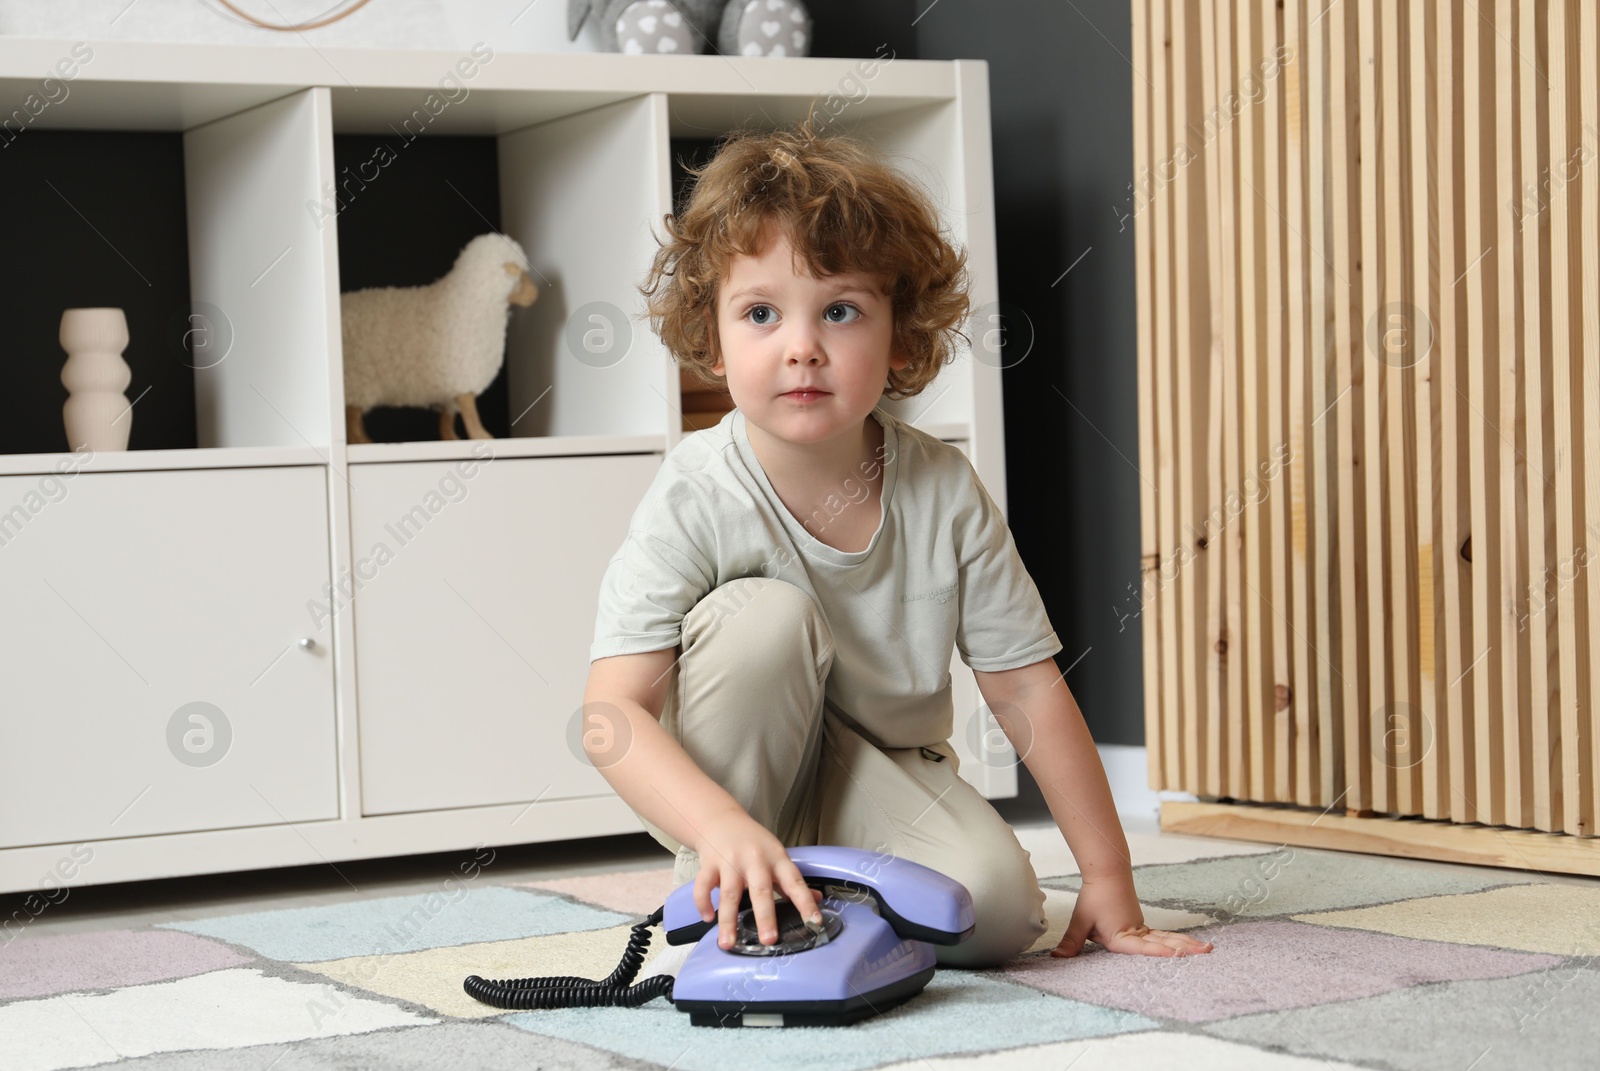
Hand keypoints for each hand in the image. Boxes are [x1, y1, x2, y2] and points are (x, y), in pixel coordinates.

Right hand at [690, 811, 822, 951]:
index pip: (795, 882)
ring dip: (728, 920)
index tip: (814, 922)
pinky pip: (703, 886)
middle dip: (765, 917)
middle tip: (769, 940)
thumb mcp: (777, 856)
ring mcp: (730, 862)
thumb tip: (818, 899)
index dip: (806, 902)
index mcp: (776, 859)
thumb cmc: (753, 842)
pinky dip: (703, 903)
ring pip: (729, 894)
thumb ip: (793, 881)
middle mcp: (755, 860)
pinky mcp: (709, 864)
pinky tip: (708, 918)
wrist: (722, 820)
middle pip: (761, 890)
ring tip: (728, 943)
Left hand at [1052, 875, 1213, 958]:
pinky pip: (1163, 936)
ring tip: (1208, 949)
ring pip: (1167, 938)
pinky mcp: (1143, 926)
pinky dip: (1177, 941)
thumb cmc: (1094, 897)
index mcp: (1121, 936)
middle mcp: (1136, 933)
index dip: (1160, 953)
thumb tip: (1058, 957)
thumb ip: (1072, 942)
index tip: (1178, 956)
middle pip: (1164, 944)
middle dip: (1185, 949)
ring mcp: (1142, 929)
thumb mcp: (1082, 921)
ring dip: (1187, 944)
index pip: (1142, 948)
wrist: (1107, 874)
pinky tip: (1190, 946)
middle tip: (1207, 953)